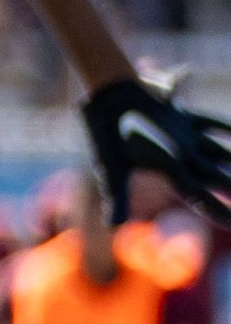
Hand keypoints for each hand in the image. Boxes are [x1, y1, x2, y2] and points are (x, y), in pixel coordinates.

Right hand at [82, 73, 230, 222]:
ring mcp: (183, 137)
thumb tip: (113, 226)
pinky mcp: (181, 117)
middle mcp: (179, 157)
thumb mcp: (110, 166)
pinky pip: (210, 123)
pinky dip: (224, 128)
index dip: (216, 210)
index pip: (198, 196)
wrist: (105, 97)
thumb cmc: (107, 133)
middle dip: (230, 187)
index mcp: (169, 170)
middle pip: (214, 177)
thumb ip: (116, 195)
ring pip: (217, 153)